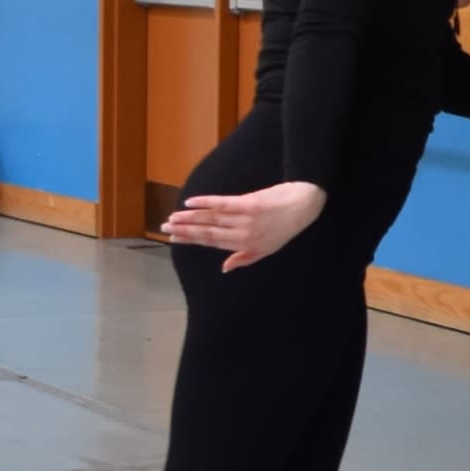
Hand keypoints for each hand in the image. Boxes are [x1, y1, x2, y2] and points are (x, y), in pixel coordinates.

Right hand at [161, 180, 325, 269]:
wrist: (304, 205)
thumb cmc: (286, 227)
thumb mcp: (268, 249)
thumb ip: (244, 258)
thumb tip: (224, 268)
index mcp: (246, 246)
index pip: (212, 243)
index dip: (192, 240)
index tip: (174, 238)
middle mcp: (243, 235)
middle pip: (207, 232)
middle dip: (184, 230)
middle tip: (165, 227)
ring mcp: (245, 219)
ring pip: (211, 219)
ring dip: (189, 217)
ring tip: (173, 217)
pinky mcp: (249, 204)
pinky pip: (222, 203)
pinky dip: (205, 203)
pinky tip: (190, 202)